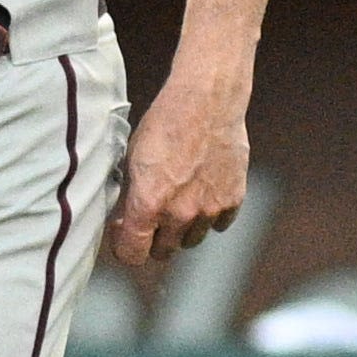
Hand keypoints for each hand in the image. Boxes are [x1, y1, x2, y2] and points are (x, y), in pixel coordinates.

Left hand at [110, 73, 248, 267]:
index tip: (124, 230)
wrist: (207, 100)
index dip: (124, 246)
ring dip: (182, 228)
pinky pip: (218, 224)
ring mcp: (209, 209)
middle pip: (163, 252)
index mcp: (149, 204)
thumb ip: (131, 196)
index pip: (132, 256)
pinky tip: (202, 191)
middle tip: (152, 214)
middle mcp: (180, 213)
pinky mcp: (232, 200)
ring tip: (179, 199)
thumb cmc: (166, 123)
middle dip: (153, 238)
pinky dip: (209, 214)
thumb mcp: (134, 159)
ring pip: (191, 240)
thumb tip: (126, 220)